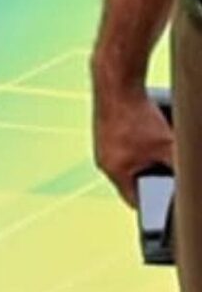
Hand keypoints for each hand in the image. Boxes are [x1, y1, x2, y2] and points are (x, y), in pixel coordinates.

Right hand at [94, 83, 174, 204]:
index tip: (167, 207)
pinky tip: (147, 130)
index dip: (154, 206)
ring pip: (130, 161)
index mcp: (116, 171)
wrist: (116, 84)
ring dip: (146, 159)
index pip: (136, 200)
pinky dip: (138, 143)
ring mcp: (103, 145)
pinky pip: (124, 146)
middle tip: (168, 171)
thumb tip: (188, 182)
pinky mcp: (105, 131)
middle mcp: (105, 161)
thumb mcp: (168, 146)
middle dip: (153, 177)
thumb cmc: (137, 116)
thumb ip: (179, 167)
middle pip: (133, 180)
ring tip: (159, 146)